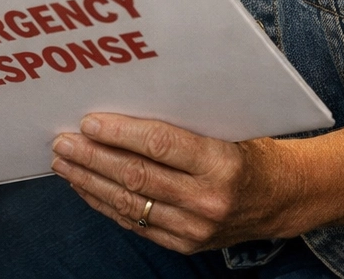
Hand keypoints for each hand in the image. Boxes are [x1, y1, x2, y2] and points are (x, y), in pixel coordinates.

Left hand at [50, 113, 298, 253]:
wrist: (282, 198)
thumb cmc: (249, 148)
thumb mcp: (227, 125)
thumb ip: (184, 120)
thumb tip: (125, 100)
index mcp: (222, 162)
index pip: (161, 145)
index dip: (120, 133)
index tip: (88, 121)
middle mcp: (208, 199)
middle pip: (137, 176)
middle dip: (93, 157)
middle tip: (62, 140)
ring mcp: (196, 228)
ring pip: (130, 203)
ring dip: (90, 181)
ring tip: (63, 162)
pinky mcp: (185, 244)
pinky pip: (135, 223)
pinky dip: (104, 203)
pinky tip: (85, 185)